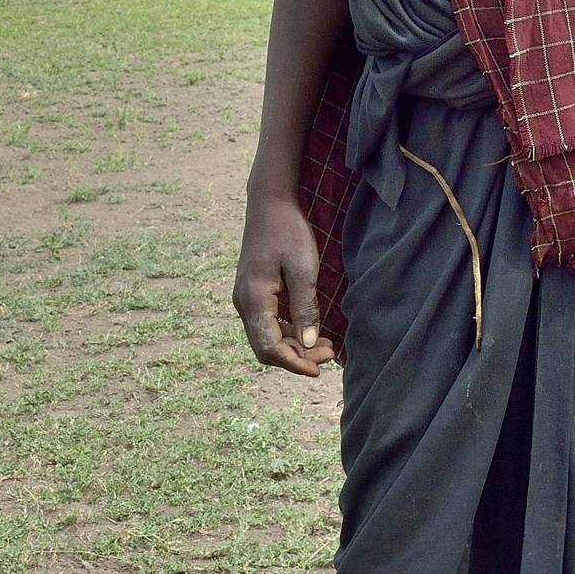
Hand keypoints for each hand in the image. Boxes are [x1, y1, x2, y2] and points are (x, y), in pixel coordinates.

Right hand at [233, 198, 338, 375]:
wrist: (270, 203)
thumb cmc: (288, 231)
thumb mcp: (303, 268)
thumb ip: (305, 306)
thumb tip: (310, 342)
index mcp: (253, 299)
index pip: (269, 348)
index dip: (294, 363)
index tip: (319, 370)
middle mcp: (243, 303)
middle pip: (266, 347)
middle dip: (298, 356)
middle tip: (331, 353)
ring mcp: (245, 298)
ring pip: (267, 336)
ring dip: (295, 345)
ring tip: (328, 344)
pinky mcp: (253, 292)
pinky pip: (267, 323)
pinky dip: (288, 332)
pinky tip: (311, 329)